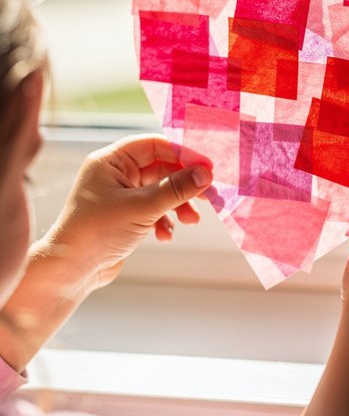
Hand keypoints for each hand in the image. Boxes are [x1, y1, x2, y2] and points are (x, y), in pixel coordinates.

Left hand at [44, 135, 211, 289]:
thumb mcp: (142, 207)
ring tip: (191, 221)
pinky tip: (165, 236)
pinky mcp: (125, 215)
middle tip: (209, 197)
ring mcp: (120, 195)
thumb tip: (205, 174)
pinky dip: (164, 220)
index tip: (207, 168)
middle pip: (161, 168)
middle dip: (185, 185)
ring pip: (160, 191)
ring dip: (177, 205)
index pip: (154, 145)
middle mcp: (115, 173)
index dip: (183, 154)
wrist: (73, 270)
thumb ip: (175, 189)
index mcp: (111, 161)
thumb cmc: (97, 232)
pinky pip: (153, 209)